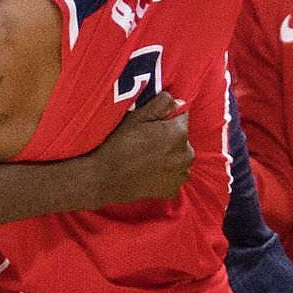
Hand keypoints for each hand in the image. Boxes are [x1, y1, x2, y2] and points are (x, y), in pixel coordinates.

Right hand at [86, 91, 192, 205]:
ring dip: (169, 156)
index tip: (150, 125)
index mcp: (179, 133)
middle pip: (182, 139)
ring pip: (179, 158)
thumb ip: (162, 104)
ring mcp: (180, 174)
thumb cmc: (120, 144)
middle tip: (146, 141)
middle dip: (169, 138)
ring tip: (147, 157)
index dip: (165, 119)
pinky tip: (148, 171)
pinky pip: (175, 175)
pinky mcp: (173, 190)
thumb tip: (179, 102)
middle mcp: (186, 154)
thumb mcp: (137, 116)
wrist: (105, 178)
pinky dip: (166, 173)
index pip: (181, 117)